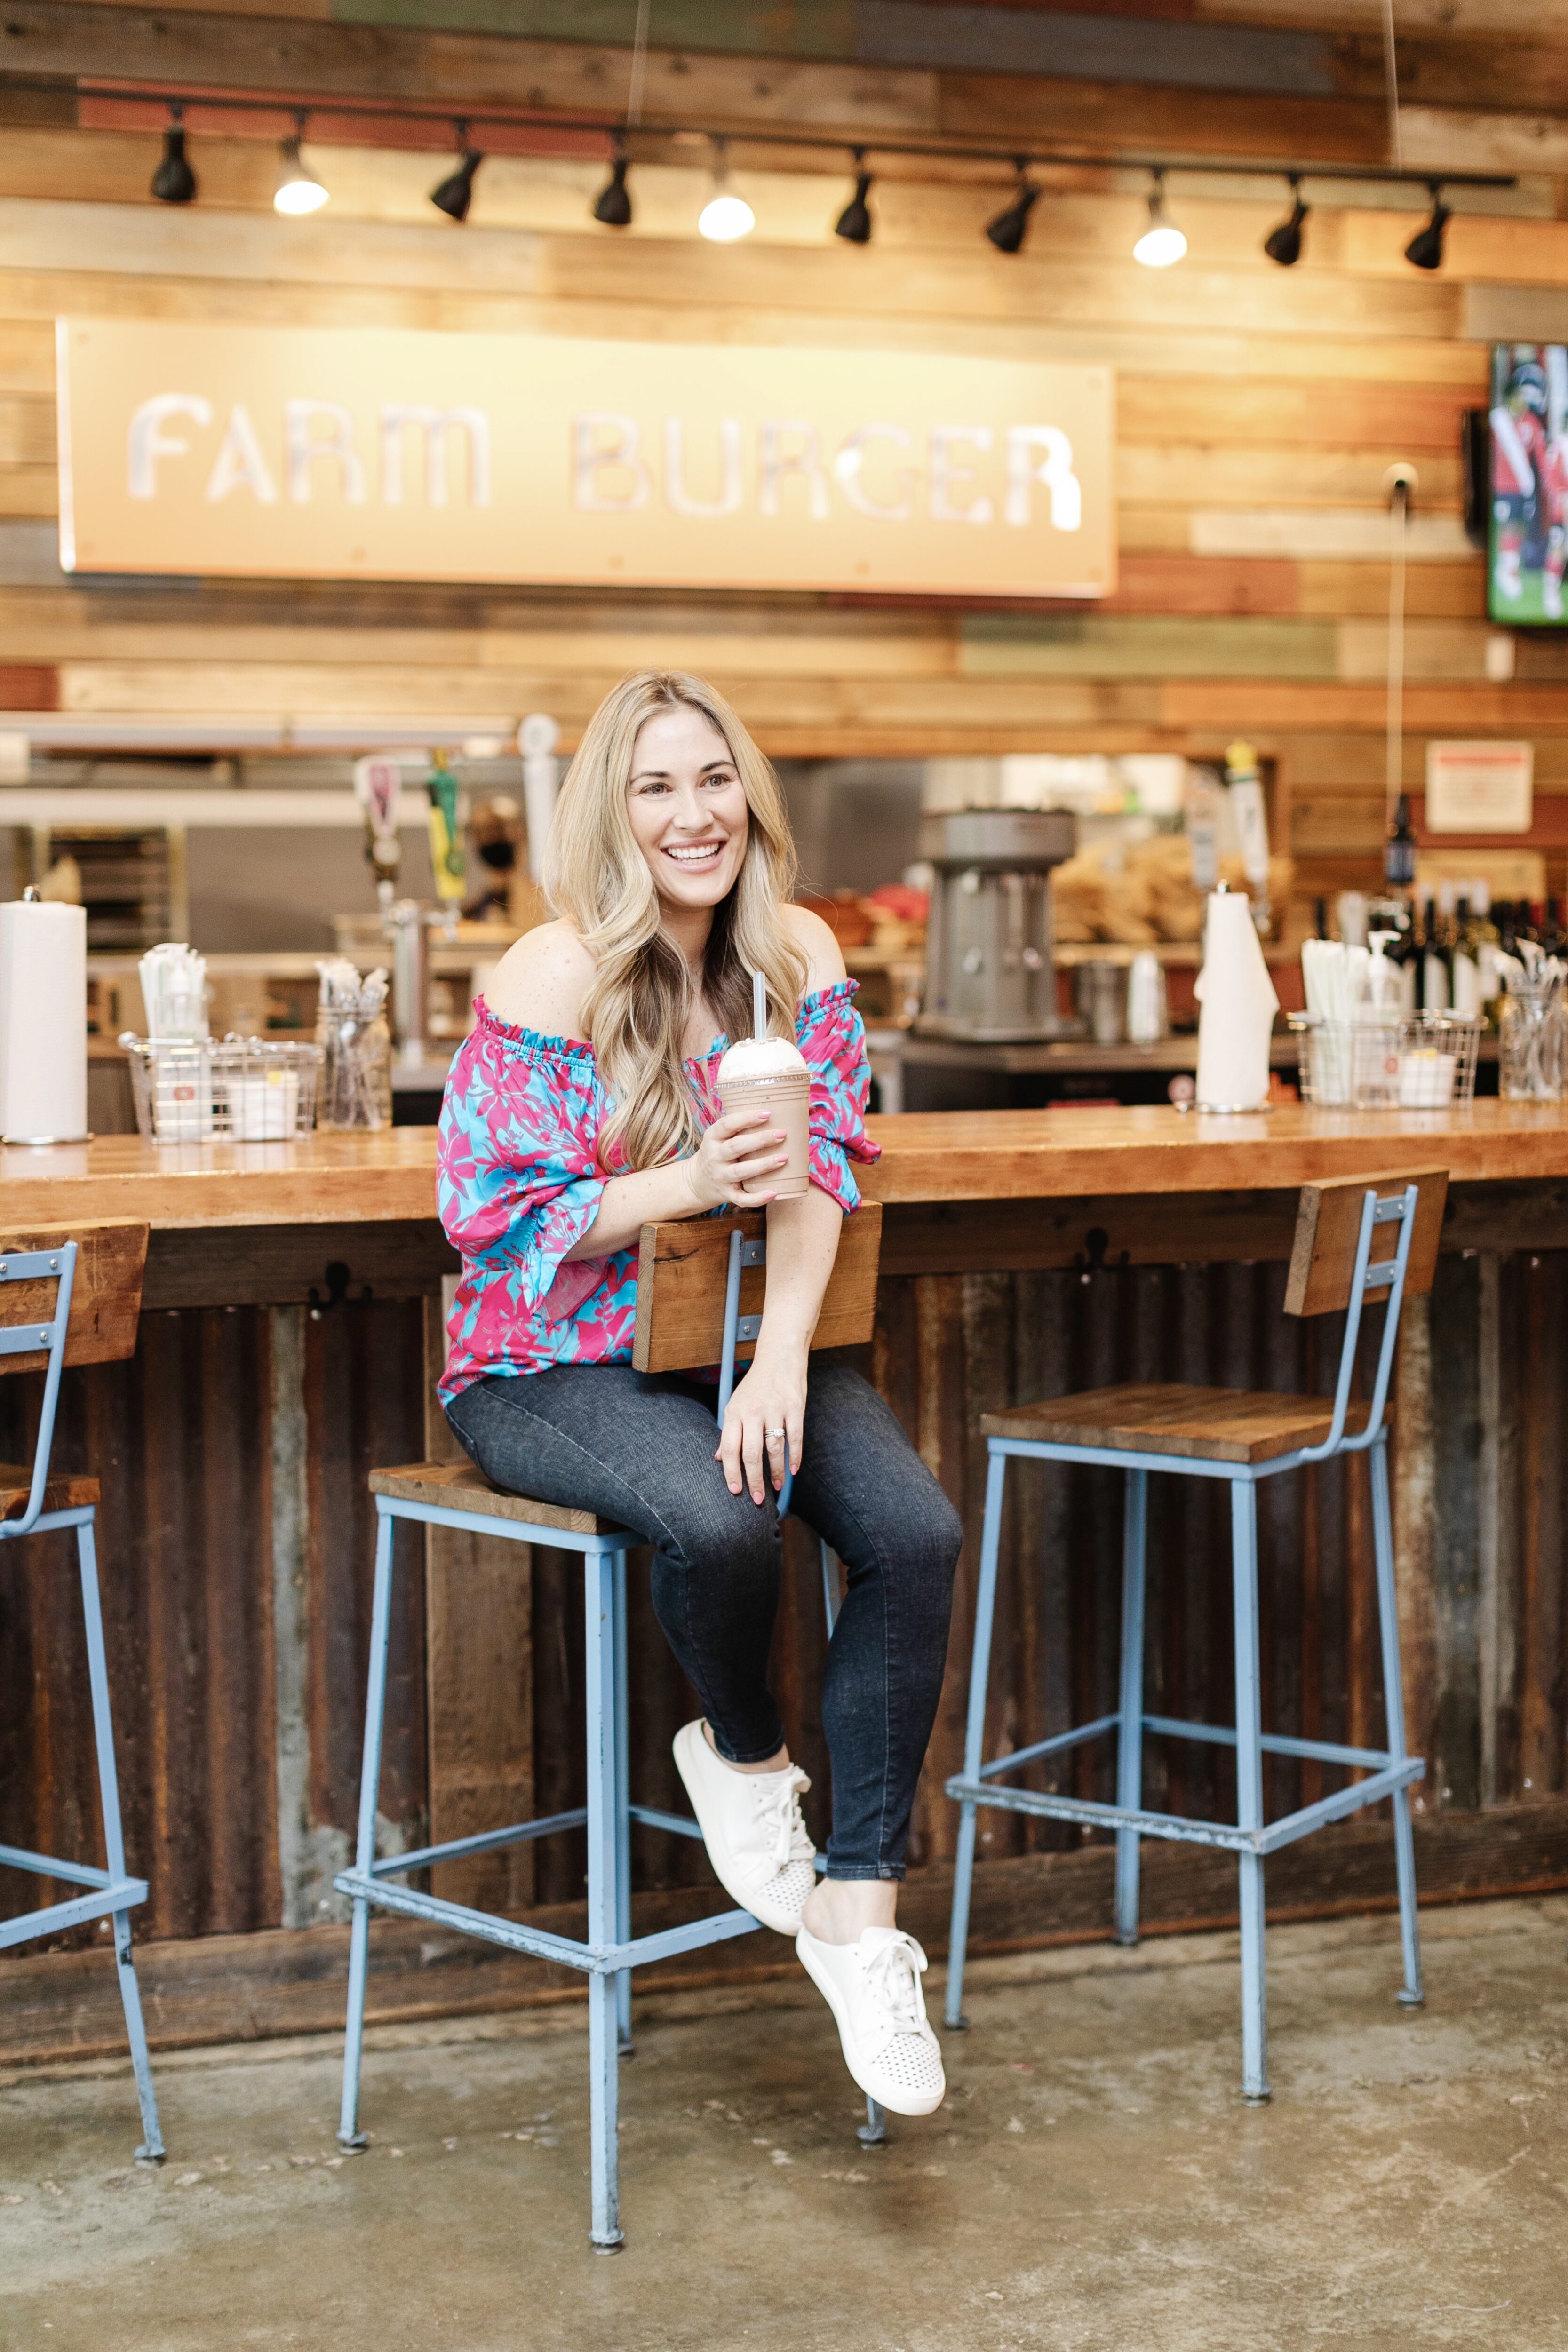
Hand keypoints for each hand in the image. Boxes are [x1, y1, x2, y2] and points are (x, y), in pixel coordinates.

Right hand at [683, 1107, 789, 1214]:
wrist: (696, 1182)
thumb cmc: (718, 1153)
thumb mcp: (718, 1137)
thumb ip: (738, 1127)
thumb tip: (774, 1114)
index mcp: (712, 1138)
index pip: (727, 1125)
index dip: (746, 1118)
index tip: (768, 1113)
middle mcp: (715, 1157)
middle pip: (737, 1147)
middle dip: (761, 1140)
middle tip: (782, 1134)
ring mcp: (720, 1177)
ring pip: (742, 1171)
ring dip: (764, 1165)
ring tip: (784, 1158)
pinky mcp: (727, 1194)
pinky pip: (742, 1199)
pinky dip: (758, 1198)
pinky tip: (774, 1192)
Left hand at [717, 1347, 806, 1502]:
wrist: (779, 1357)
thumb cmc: (756, 1385)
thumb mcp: (735, 1405)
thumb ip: (729, 1432)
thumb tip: (719, 1458)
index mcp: (733, 1412)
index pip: (729, 1448)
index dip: (731, 1472)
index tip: (735, 1491)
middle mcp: (752, 1412)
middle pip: (751, 1453)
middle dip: (754, 1480)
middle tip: (758, 1499)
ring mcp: (774, 1409)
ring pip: (774, 1449)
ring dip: (776, 1472)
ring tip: (777, 1486)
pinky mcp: (795, 1407)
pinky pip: (795, 1438)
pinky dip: (794, 1456)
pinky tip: (793, 1470)